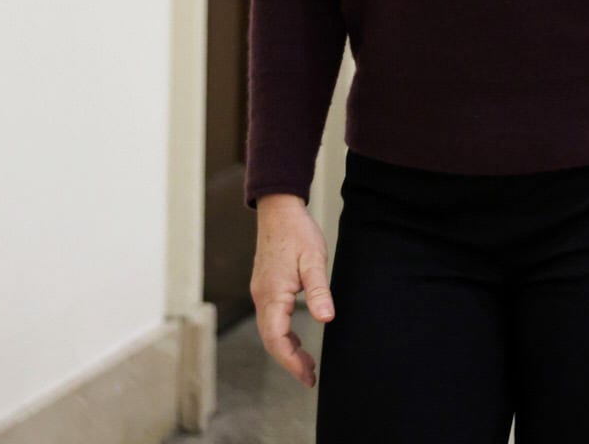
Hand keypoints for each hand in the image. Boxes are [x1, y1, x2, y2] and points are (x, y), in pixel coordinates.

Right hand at [251, 194, 335, 387]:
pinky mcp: (266, 288)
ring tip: (307, 364)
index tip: (307, 376)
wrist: (279, 210)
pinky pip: (272, 320)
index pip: (277, 339)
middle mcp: (262, 298)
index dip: (291, 361)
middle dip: (290, 361)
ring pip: (270, 331)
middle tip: (310, 377)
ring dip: (287, 349)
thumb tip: (326, 319)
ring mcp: (262, 293)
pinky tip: (297, 339)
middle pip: (271, 340)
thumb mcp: (314, 261)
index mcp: (272, 295)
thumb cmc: (298, 232)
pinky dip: (283, 335)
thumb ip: (319, 291)